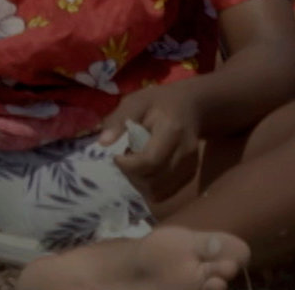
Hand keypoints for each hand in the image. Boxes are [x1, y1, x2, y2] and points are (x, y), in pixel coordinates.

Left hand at [100, 83, 205, 203]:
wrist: (192, 106)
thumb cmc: (160, 102)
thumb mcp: (136, 102)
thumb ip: (119, 120)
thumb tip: (102, 142)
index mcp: (172, 131)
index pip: (150, 161)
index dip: (128, 165)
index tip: (117, 156)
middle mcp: (185, 152)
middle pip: (154, 181)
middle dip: (132, 175)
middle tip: (126, 158)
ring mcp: (190, 166)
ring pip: (159, 191)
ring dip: (140, 183)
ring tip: (136, 163)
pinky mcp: (190, 175)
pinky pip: (165, 192)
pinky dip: (151, 186)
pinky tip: (147, 169)